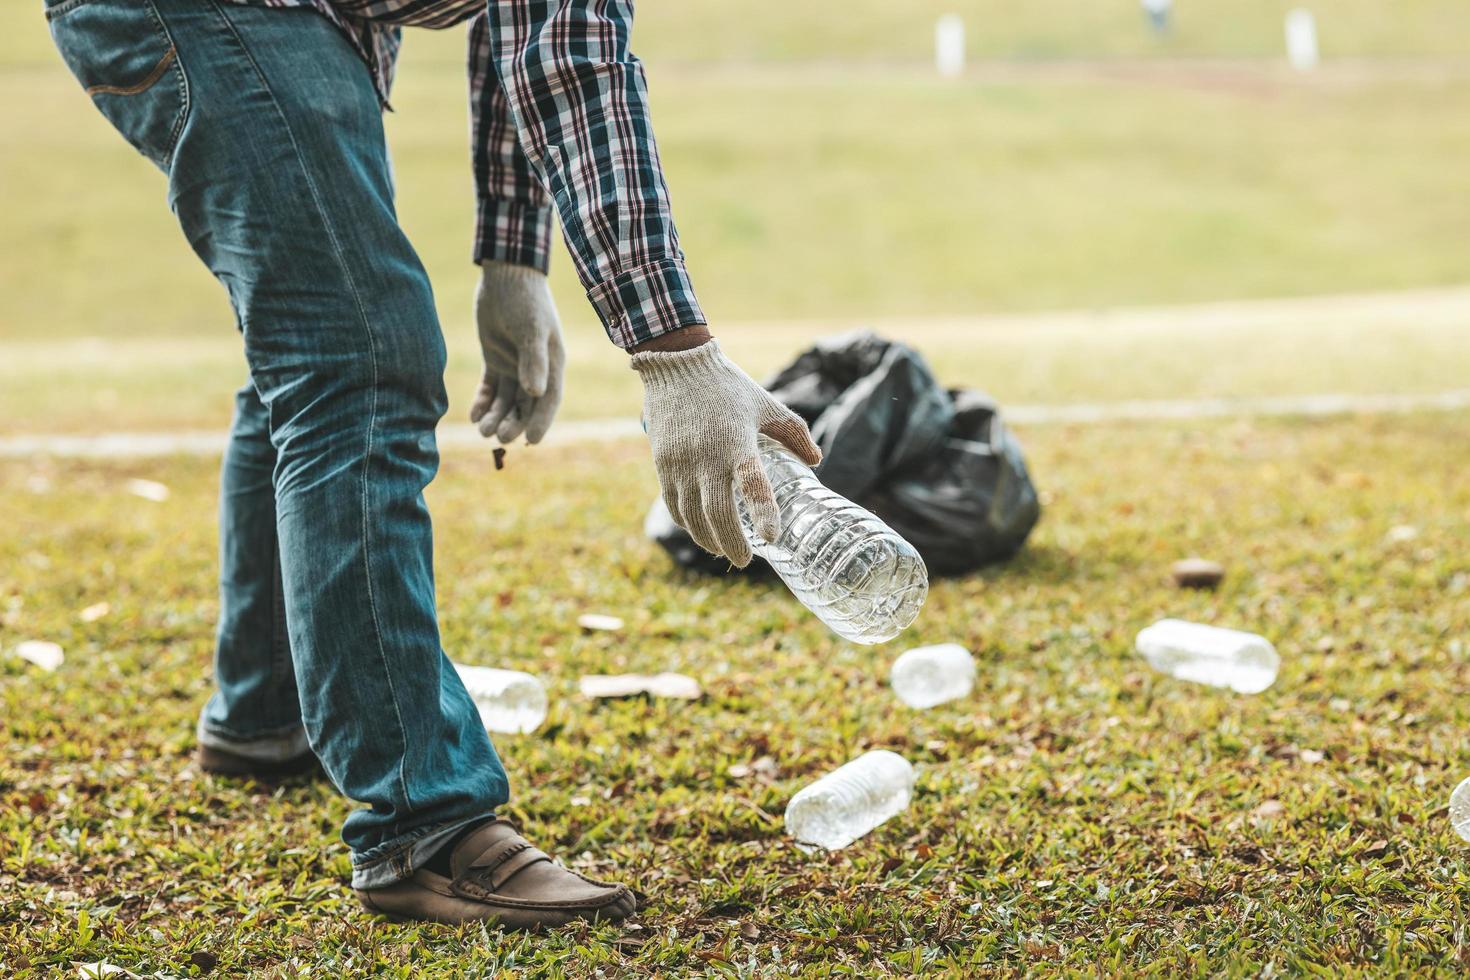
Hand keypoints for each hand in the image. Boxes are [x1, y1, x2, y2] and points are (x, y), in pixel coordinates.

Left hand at [470, 260, 564, 443]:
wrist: (506, 274)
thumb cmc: (525, 300)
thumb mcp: (531, 329)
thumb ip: (533, 360)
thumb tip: (535, 392)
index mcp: (552, 363)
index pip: (548, 400)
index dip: (541, 421)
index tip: (530, 442)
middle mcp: (536, 368)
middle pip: (526, 405)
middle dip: (513, 423)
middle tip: (497, 436)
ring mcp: (515, 364)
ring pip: (507, 400)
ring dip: (496, 416)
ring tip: (481, 430)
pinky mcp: (495, 358)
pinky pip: (490, 387)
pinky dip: (483, 402)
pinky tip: (473, 414)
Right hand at [631, 339, 820, 566]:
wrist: (676, 365)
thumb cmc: (729, 386)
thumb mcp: (767, 405)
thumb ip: (794, 433)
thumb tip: (816, 461)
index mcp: (738, 442)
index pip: (753, 485)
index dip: (763, 513)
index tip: (772, 539)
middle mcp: (707, 457)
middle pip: (718, 514)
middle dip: (732, 544)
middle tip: (746, 561)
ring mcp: (681, 463)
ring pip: (692, 516)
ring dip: (709, 539)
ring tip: (724, 550)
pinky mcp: (663, 464)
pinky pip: (674, 505)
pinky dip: (687, 524)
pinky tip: (700, 531)